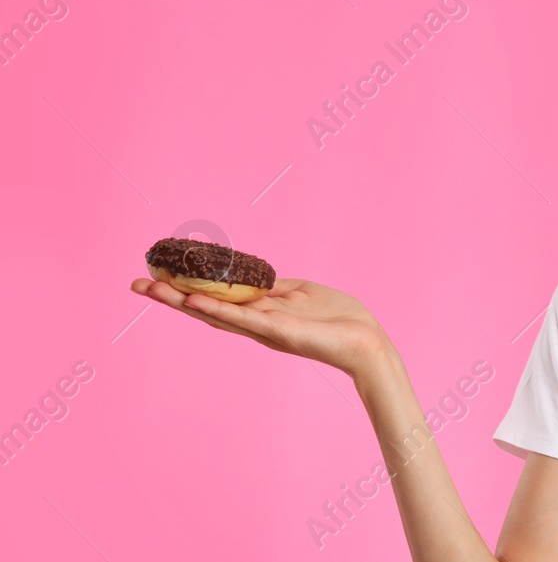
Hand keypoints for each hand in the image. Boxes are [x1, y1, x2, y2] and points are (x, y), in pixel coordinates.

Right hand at [130, 275, 390, 376]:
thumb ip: (271, 288)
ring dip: (181, 301)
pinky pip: (242, 319)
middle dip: (169, 297)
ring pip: (214, 313)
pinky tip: (192, 302)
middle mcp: (253, 323)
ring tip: (152, 289)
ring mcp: (262, 328)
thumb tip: (249, 276)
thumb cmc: (337, 318)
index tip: (158, 274)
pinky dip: (216, 310)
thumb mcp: (299, 293)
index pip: (214, 298)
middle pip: (203, 308)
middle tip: (135, 283)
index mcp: (258, 312)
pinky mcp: (277, 331)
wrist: (364, 342)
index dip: (186, 288)